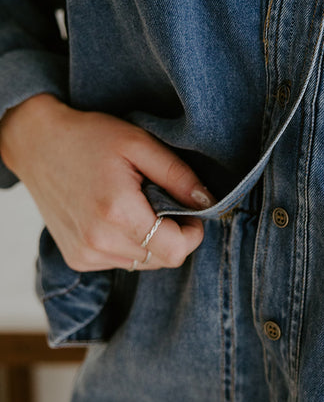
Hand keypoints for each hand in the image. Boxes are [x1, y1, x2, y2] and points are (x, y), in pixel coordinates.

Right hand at [0, 94, 215, 271]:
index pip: (175, 252)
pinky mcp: (78, 258)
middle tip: (161, 201)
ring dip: (150, 240)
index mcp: (117, 213)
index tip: (191, 212)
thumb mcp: (139, 143)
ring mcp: (85, 253)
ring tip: (135, 206)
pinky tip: (115, 216)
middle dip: (172, 235)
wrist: (37, 144)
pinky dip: (128, 244)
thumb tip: (207, 202)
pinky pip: (121, 262)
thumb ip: (178, 176)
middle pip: (162, 260)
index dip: (192, 233)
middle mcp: (98, 241)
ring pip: (144, 263)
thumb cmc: (89, 137)